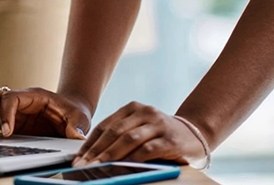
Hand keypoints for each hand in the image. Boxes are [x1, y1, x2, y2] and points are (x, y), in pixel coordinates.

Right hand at [0, 86, 89, 138]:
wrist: (72, 114)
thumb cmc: (74, 112)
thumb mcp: (80, 118)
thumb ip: (77, 126)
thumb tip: (76, 136)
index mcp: (35, 96)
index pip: (13, 98)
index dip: (7, 113)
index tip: (8, 131)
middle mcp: (21, 101)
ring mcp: (14, 111)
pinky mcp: (11, 121)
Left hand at [72, 102, 202, 166]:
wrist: (195, 134)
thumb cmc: (160, 135)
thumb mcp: (139, 129)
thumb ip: (120, 137)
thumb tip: (93, 156)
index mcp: (132, 108)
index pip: (105, 126)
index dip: (90, 143)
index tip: (78, 158)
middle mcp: (144, 112)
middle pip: (114, 132)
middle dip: (96, 150)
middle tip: (83, 165)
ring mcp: (158, 124)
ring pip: (129, 139)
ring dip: (111, 155)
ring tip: (98, 166)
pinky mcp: (170, 139)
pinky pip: (148, 149)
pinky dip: (134, 158)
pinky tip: (123, 166)